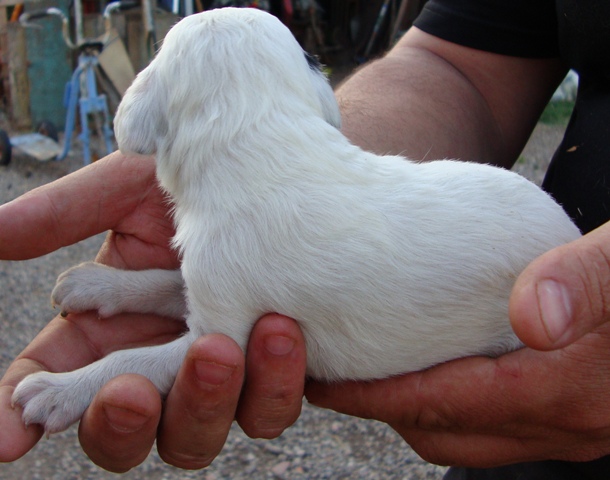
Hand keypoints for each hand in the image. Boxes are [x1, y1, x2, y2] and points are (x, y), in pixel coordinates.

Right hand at [0, 152, 306, 471]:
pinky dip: (280, 384)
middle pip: (130, 426)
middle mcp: (161, 358)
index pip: (61, 378)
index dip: (33, 408)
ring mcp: (221, 372)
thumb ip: (64, 215)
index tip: (11, 433)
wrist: (268, 169)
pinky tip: (283, 335)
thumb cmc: (194, 178)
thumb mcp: (126, 192)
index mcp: (112, 326)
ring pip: (201, 428)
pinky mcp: (277, 367)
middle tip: (129, 389)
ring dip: (208, 400)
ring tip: (225, 346)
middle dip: (123, 420)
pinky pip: (276, 401)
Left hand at [306, 222, 609, 466]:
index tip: (320, 379)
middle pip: (443, 430)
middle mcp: (568, 424)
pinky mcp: (576, 411)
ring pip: (468, 433)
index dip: (373, 395)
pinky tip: (438, 362)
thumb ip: (591, 283)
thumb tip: (534, 318)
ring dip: (416, 406)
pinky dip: (453, 401)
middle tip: (336, 370)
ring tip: (374, 368)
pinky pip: (493, 422)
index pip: (441, 404)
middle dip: (383, 408)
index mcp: (569, 391)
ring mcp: (574, 425)